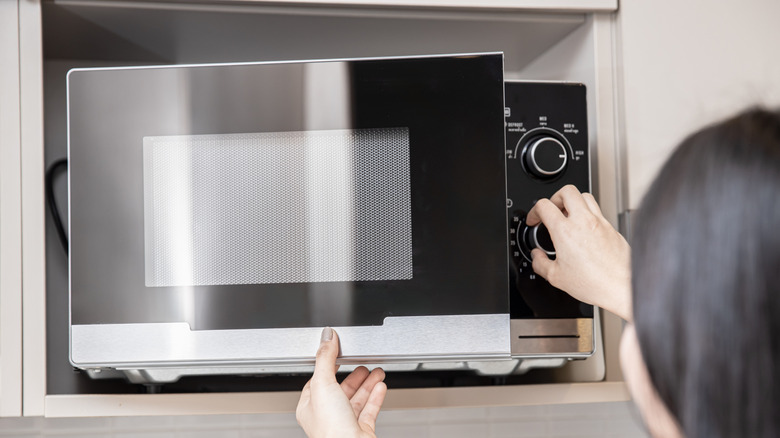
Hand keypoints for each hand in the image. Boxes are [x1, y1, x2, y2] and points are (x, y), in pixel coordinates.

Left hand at [296, 327, 387, 437]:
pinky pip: (369, 410)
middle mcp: (326, 417)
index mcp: (310, 407)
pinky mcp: (361, 431)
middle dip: (354, 375)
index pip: (318, 380)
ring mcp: (344, 424)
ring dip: (368, 384)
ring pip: (357, 399)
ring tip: (377, 372)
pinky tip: (380, 387)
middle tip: (363, 363)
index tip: (339, 353)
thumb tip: (326, 337)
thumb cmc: (331, 430)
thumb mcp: (323, 384)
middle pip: (341, 389)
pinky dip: (375, 397)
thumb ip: (325, 358)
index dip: (329, 366)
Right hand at [526, 185, 631, 320]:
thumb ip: (540, 263)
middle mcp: (583, 222)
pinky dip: (588, 215)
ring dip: (573, 202)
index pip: (544, 205)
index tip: (534, 220)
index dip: (534, 211)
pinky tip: (585, 229)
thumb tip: (537, 257)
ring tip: (568, 215)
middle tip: (552, 210)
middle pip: (567, 191)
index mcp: (565, 231)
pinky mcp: (611, 228)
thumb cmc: (594, 283)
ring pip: (585, 196)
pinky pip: (598, 211)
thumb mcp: (556, 277)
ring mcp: (600, 222)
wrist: (620, 287)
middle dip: (555, 197)